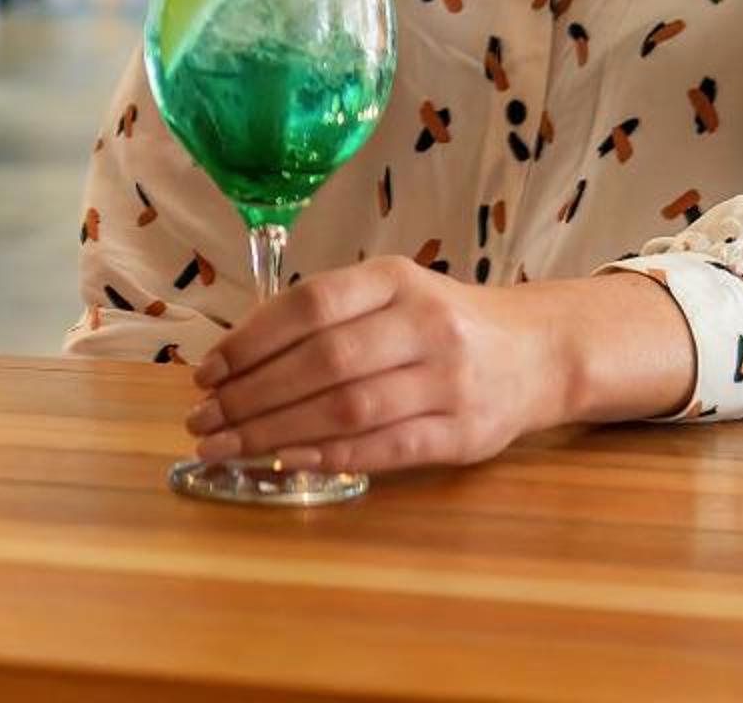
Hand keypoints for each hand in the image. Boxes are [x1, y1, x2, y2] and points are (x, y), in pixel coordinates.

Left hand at [182, 257, 576, 475]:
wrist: (538, 352)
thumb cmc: (442, 323)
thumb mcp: (392, 294)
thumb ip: (327, 317)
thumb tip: (236, 359)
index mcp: (396, 280)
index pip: (310, 304)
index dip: (251, 340)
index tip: (206, 371)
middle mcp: (424, 325)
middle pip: (323, 363)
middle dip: (251, 396)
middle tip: (203, 419)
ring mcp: (449, 381)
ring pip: (348, 409)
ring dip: (277, 432)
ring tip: (228, 446)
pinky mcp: (464, 434)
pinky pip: (387, 449)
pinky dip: (331, 456)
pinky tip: (288, 461)